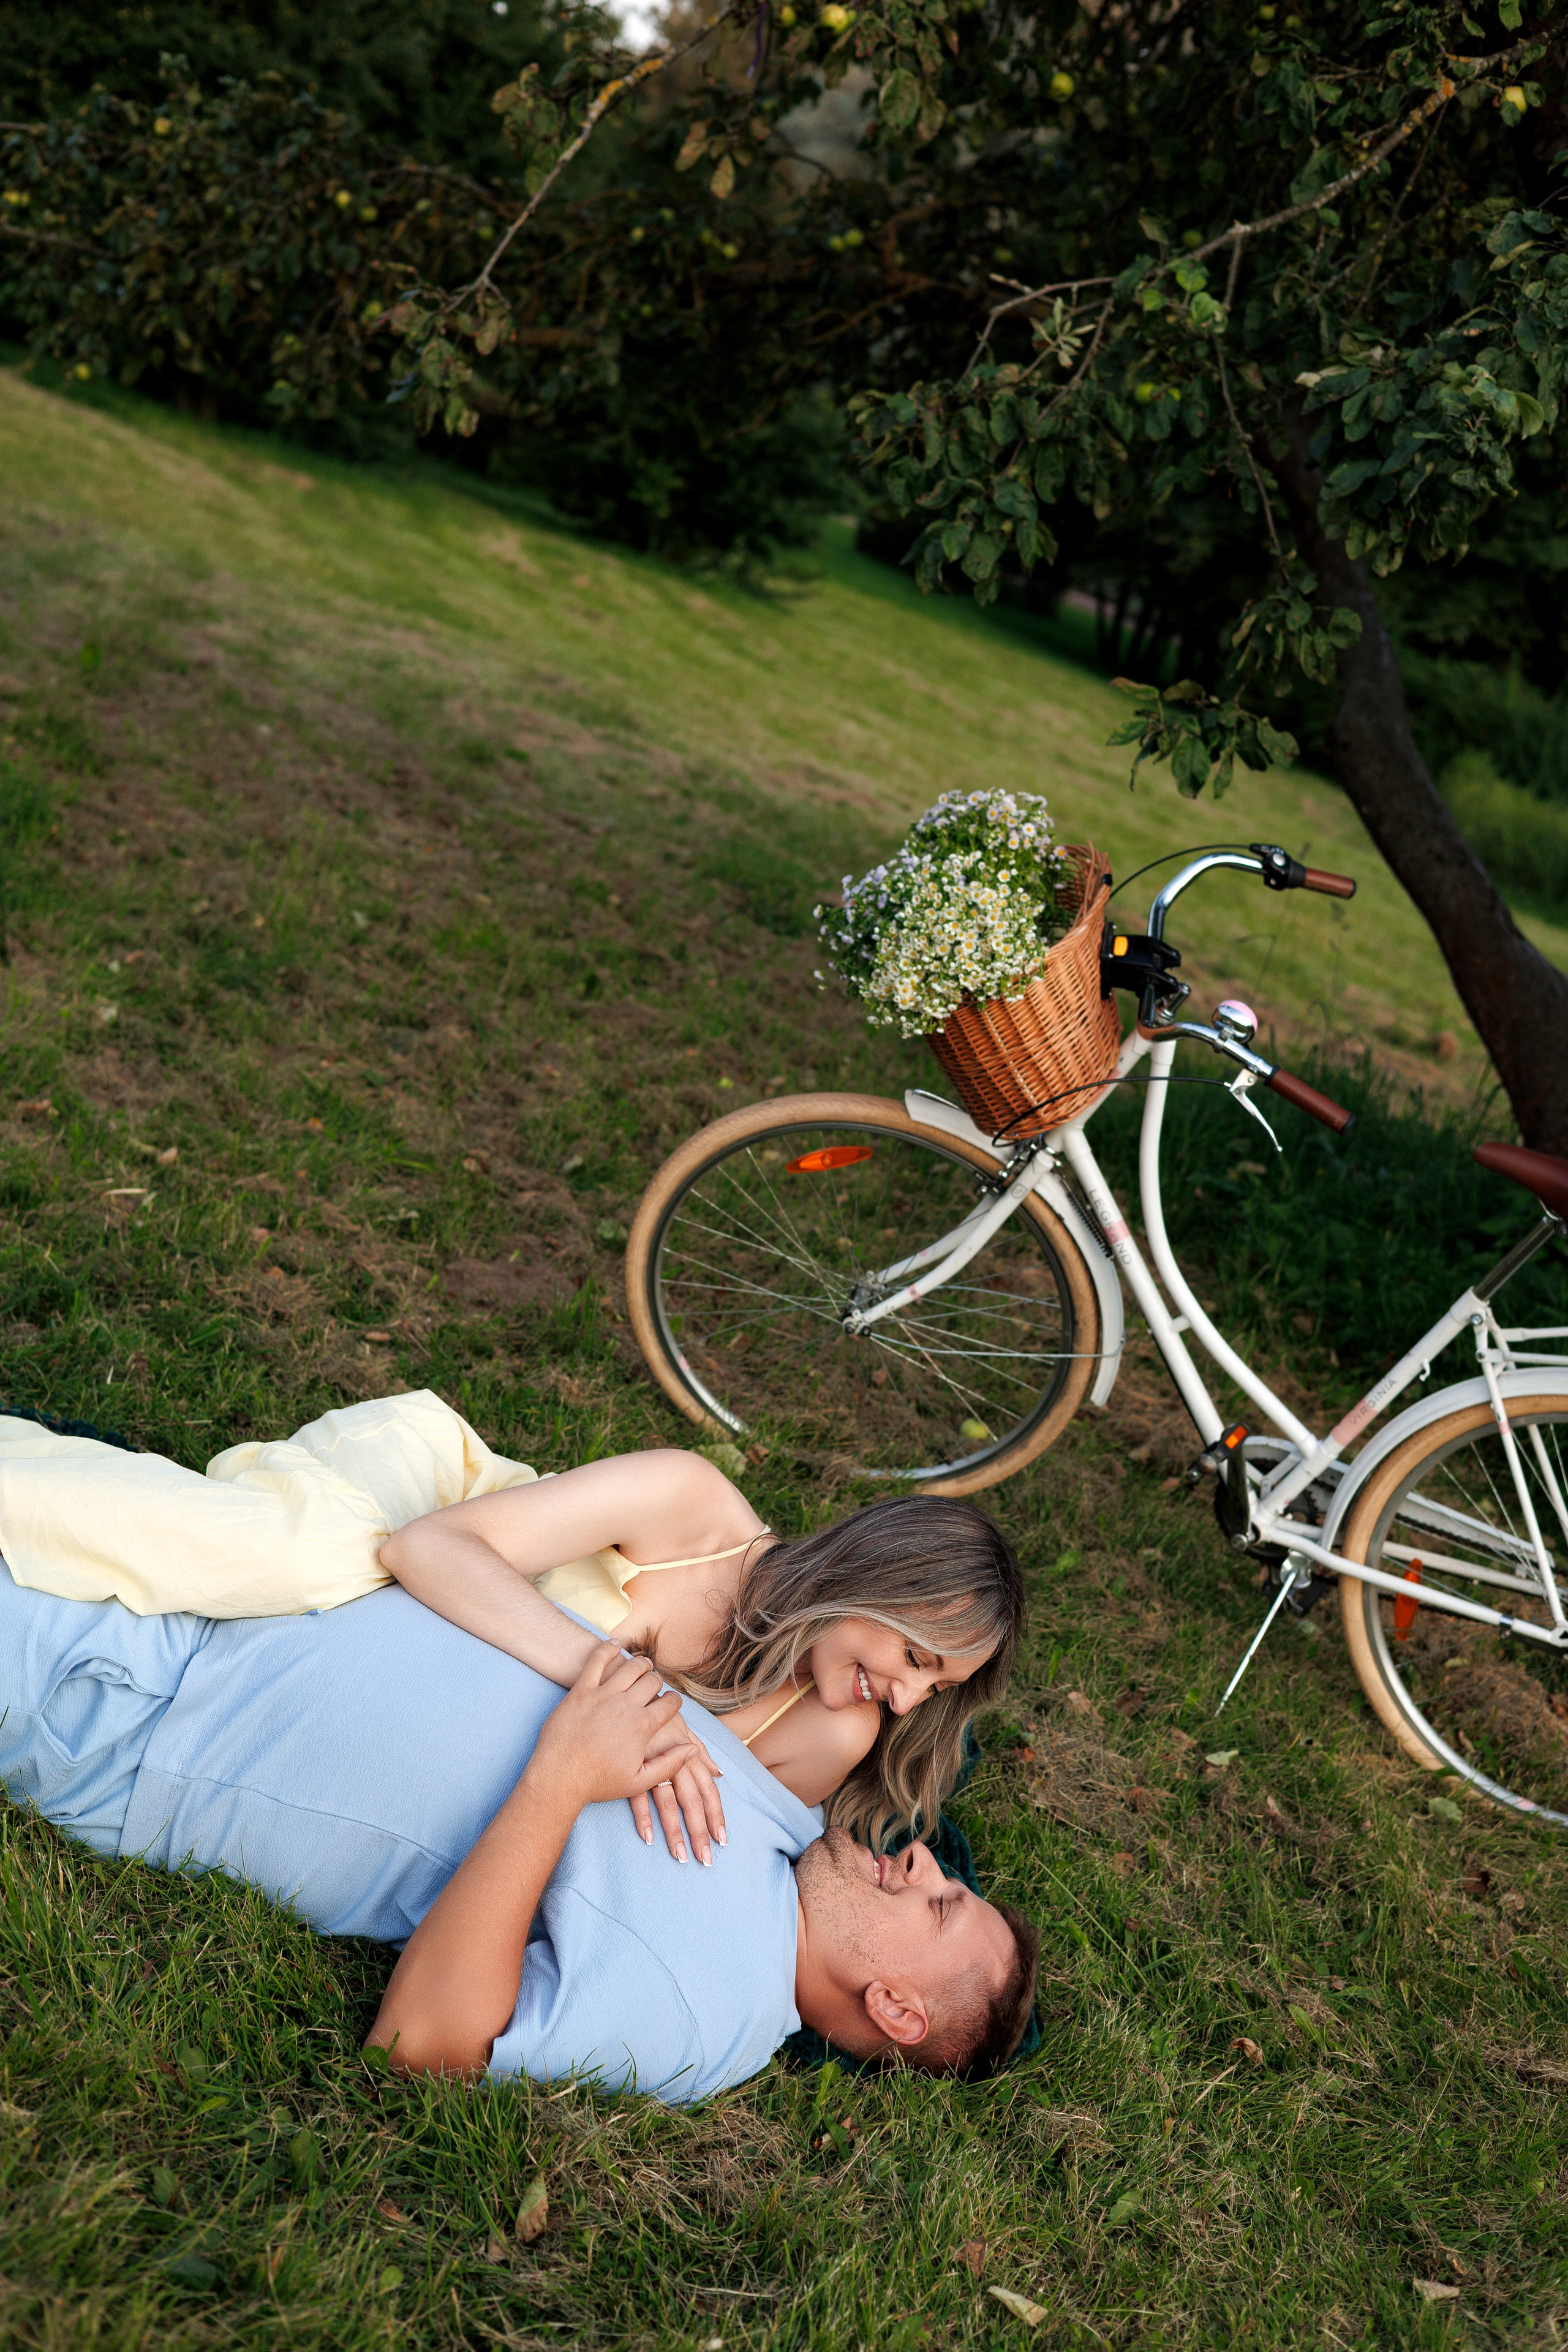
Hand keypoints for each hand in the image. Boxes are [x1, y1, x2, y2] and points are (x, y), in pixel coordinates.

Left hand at [532, 1644, 692, 1811]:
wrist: (559, 1778)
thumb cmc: (598, 1782)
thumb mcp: (639, 1781)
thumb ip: (670, 1764)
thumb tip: (693, 1749)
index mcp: (643, 1726)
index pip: (670, 1702)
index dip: (674, 1701)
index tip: (670, 1703)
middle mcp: (626, 1705)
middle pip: (653, 1680)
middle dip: (657, 1681)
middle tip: (653, 1685)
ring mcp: (603, 1695)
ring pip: (631, 1666)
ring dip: (640, 1664)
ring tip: (642, 1666)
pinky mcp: (581, 1689)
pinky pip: (597, 1660)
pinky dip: (608, 1648)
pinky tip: (615, 1645)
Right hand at [630, 1711, 727, 1865]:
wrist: (629, 1693)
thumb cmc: (657, 1712)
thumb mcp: (682, 1728)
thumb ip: (701, 1751)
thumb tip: (721, 1772)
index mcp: (689, 1754)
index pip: (709, 1790)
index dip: (716, 1815)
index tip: (723, 1839)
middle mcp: (676, 1760)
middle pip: (693, 1801)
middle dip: (701, 1831)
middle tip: (706, 1859)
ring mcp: (654, 1763)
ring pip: (669, 1803)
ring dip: (675, 1832)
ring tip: (680, 1856)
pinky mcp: (632, 1765)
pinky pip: (639, 1795)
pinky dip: (644, 1816)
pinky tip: (649, 1837)